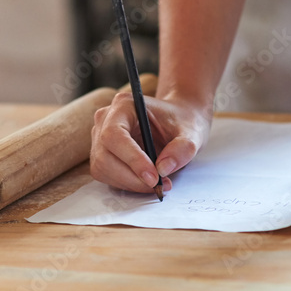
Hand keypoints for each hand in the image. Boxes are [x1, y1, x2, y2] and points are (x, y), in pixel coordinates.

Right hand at [90, 91, 211, 193]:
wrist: (175, 122)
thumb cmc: (180, 122)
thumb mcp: (191, 133)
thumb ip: (182, 149)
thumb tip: (163, 169)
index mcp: (124, 105)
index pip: (114, 134)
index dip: (131, 158)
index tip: (153, 177)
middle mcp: (105, 118)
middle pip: (105, 155)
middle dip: (131, 177)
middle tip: (158, 185)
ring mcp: (99, 136)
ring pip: (102, 167)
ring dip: (129, 182)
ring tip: (156, 183)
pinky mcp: (101, 152)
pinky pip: (105, 174)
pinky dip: (126, 183)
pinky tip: (144, 180)